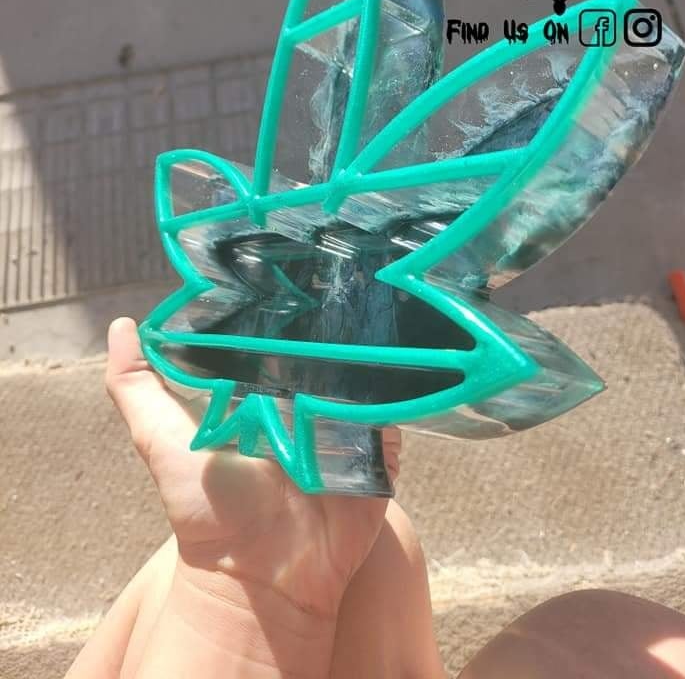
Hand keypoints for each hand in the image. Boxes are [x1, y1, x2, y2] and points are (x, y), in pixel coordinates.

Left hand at [105, 317, 399, 621]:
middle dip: (326, 329)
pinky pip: (391, 415)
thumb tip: (121, 324)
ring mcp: (346, 428)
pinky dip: (388, 399)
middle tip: (328, 298)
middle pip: (323, 352)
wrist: (260, 579)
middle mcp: (305, 405)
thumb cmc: (206, 511)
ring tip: (360, 335)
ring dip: (361, 361)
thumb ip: (136, 386)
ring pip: (362, 376)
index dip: (279, 312)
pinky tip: (383, 378)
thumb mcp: (160, 440)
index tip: (283, 278)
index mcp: (263, 395)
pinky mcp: (378, 454)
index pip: (277, 339)